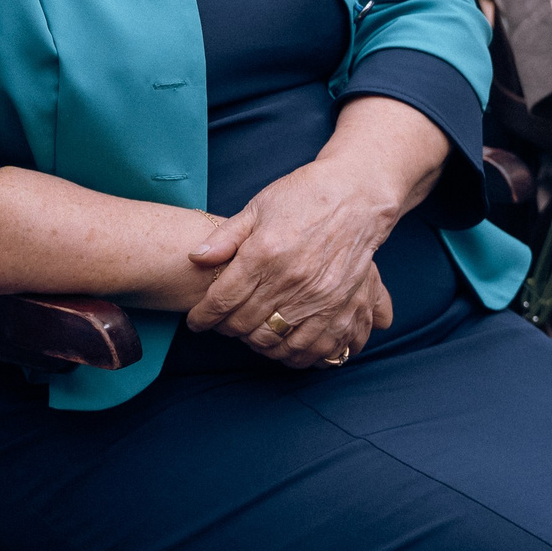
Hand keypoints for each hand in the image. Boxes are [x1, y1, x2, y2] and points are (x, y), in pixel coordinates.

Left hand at [185, 158, 400, 367]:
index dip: (204, 316)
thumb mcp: (257, 208)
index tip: (196, 321)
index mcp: (263, 254)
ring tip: (248, 334)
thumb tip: (195, 257)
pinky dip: (291, 354)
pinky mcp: (339, 307)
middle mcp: (287, 280)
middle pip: (243, 323)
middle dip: (226, 329)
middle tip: (222, 324)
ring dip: (255, 343)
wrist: (356, 196)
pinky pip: (310, 346)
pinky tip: (281, 346)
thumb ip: (225, 237)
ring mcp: (315, 297)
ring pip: (274, 340)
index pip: (222, 299)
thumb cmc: (303, 197)